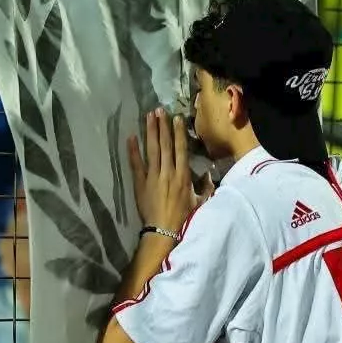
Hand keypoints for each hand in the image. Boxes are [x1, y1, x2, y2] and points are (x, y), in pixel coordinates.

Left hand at [127, 108, 208, 231]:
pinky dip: (133, 151)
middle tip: (159, 110)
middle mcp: (168, 172)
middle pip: (165, 145)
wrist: (164, 232)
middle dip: (162, 126)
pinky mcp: (140, 184)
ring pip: (152, 150)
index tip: (176, 118)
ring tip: (148, 117)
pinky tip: (131, 137)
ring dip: (150, 132)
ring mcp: (153, 177)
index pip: (181, 149)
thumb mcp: (200, 202)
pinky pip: (136, 164)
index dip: (178, 132)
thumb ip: (206, 187)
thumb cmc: (184, 218)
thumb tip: (210, 175)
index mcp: (183, 176)